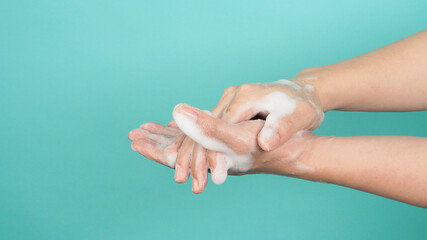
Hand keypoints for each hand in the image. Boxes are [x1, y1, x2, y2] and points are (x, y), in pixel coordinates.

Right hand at [172, 104, 317, 179]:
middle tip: (196, 185)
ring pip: (203, 128)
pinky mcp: (229, 110)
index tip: (217, 176)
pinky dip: (197, 145)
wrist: (302, 95)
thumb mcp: (298, 115)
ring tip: (185, 178)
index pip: (222, 125)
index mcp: (245, 96)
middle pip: (207, 127)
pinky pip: (208, 128)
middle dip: (198, 156)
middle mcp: (232, 96)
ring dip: (192, 153)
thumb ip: (281, 128)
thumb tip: (264, 144)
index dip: (216, 151)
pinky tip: (186, 161)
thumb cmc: (302, 106)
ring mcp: (228, 102)